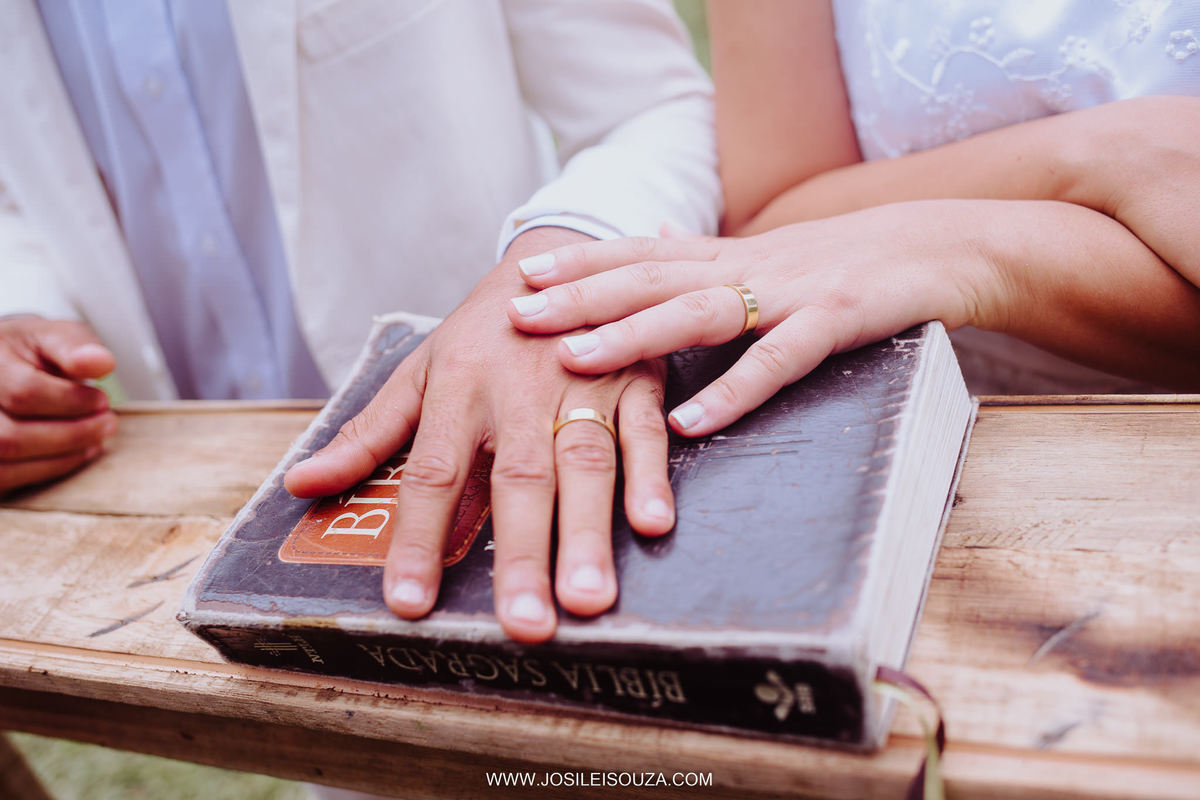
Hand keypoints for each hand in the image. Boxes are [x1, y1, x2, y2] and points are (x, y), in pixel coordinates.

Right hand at [0, 317, 118, 493]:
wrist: (5, 366)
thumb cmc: (32, 352)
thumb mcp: (53, 335)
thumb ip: (75, 346)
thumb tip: (102, 362)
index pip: (24, 392)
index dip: (70, 401)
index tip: (103, 400)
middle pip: (10, 437)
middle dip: (71, 435)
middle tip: (108, 423)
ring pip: (5, 462)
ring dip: (61, 457)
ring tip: (95, 439)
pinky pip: (5, 478)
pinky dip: (46, 470)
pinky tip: (74, 453)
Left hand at [284, 228, 674, 642]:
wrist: (555, 255)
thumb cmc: (481, 332)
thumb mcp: (420, 370)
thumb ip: (368, 434)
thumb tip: (301, 485)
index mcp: (459, 388)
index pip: (434, 473)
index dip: (420, 539)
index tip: (408, 604)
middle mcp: (520, 390)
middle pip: (519, 478)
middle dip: (523, 554)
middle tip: (525, 626)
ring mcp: (582, 383)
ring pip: (586, 462)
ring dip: (588, 532)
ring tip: (588, 599)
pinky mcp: (634, 379)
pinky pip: (645, 430)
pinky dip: (650, 476)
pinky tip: (654, 525)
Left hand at [507, 204, 995, 435]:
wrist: (940, 246)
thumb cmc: (847, 261)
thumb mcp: (769, 253)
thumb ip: (706, 254)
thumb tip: (654, 234)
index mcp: (728, 256)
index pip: (640, 253)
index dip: (581, 263)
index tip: (522, 276)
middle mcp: (746, 267)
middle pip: (650, 277)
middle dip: (581, 296)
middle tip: (518, 314)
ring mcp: (789, 292)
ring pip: (698, 310)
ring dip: (633, 335)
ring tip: (575, 359)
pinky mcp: (834, 321)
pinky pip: (777, 360)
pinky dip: (732, 392)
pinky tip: (687, 422)